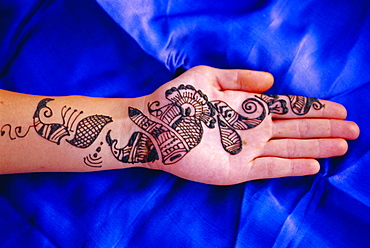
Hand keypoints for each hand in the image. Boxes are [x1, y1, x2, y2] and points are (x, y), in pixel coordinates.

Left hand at [124, 66, 356, 184]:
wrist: (153, 126)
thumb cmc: (176, 100)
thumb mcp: (208, 77)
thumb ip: (239, 78)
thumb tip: (270, 80)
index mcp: (247, 107)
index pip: (288, 108)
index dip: (314, 108)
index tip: (339, 108)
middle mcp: (251, 129)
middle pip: (296, 129)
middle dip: (325, 128)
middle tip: (354, 128)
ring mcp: (246, 151)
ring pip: (290, 149)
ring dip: (317, 147)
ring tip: (343, 144)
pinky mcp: (236, 170)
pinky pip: (270, 168)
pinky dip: (292, 167)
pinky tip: (314, 165)